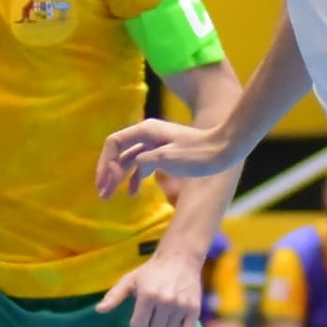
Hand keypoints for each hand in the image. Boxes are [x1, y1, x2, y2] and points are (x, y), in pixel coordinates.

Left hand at [98, 238, 209, 326]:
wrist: (181, 258)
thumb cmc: (152, 271)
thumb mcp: (130, 280)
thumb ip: (114, 296)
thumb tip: (99, 310)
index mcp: (147, 295)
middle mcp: (165, 302)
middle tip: (151, 323)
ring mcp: (181, 307)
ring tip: (163, 325)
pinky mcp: (194, 310)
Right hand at [100, 116, 236, 196]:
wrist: (224, 150)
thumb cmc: (197, 153)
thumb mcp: (166, 158)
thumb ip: (143, 160)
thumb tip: (131, 165)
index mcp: (145, 131)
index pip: (114, 143)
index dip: (105, 163)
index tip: (106, 183)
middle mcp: (147, 135)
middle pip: (119, 152)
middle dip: (108, 173)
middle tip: (102, 195)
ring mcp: (156, 144)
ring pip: (130, 159)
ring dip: (119, 177)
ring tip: (110, 196)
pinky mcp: (164, 154)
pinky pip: (142, 165)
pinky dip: (135, 177)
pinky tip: (132, 192)